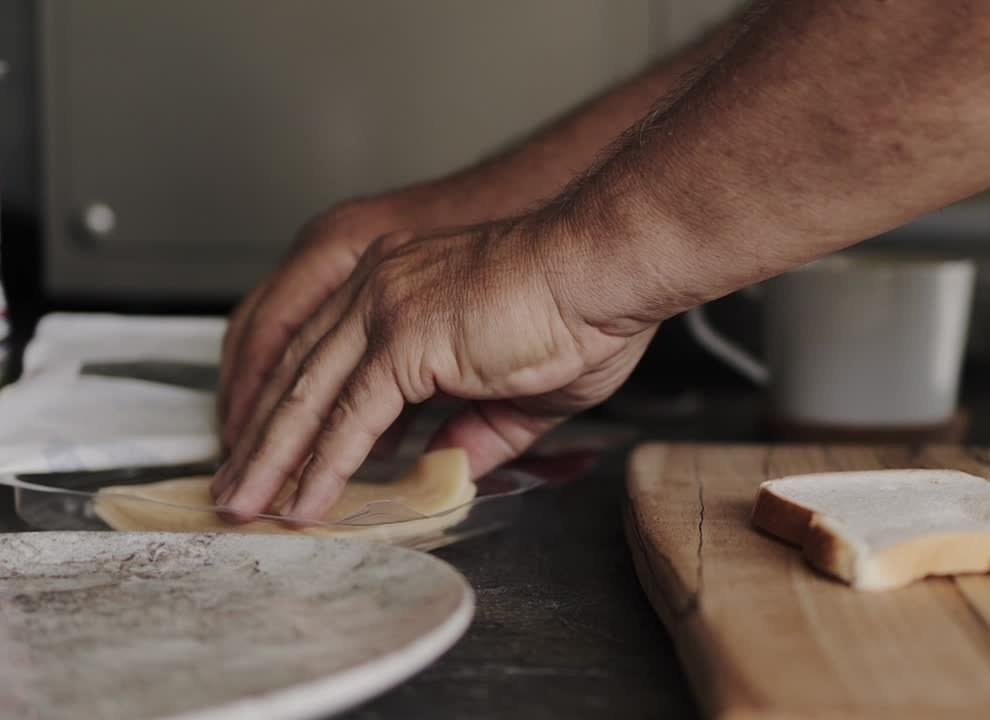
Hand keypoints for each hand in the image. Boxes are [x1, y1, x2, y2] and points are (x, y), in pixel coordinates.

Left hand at [210, 217, 655, 522]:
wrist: (604, 269)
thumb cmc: (581, 311)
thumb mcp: (516, 390)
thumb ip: (472, 429)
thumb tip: (445, 468)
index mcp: (397, 285)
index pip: (320, 351)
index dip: (290, 408)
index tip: (273, 453)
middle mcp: (377, 288)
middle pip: (295, 373)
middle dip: (260, 438)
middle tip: (236, 488)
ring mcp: (385, 310)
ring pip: (308, 397)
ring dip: (272, 459)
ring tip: (245, 506)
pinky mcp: (404, 340)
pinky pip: (349, 418)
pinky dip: (323, 466)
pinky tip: (305, 502)